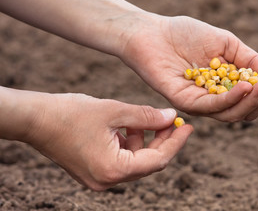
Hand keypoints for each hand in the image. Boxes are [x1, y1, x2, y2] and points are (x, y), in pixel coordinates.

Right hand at [25, 93, 192, 190]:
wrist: (35, 119)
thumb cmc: (72, 113)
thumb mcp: (115, 111)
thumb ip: (147, 116)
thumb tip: (171, 116)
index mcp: (114, 170)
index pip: (157, 160)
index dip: (176, 142)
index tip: (189, 127)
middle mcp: (107, 181)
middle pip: (147, 163)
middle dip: (163, 140)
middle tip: (174, 121)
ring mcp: (99, 178)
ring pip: (135, 160)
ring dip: (145, 139)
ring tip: (147, 118)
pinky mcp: (93, 171)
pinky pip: (121, 159)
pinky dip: (130, 143)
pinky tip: (129, 125)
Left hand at [116, 14, 257, 121]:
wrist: (153, 32)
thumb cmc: (188, 35)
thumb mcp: (227, 43)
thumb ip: (249, 59)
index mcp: (225, 86)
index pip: (253, 97)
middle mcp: (214, 99)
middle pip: (246, 110)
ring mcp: (200, 103)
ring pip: (232, 114)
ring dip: (252, 101)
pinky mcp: (185, 102)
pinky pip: (212, 107)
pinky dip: (231, 99)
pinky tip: (245, 87)